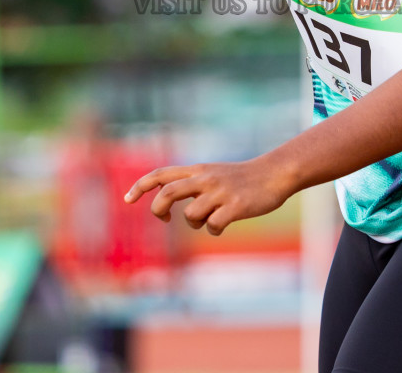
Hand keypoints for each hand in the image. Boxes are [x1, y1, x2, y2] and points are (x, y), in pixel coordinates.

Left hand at [124, 159, 295, 235]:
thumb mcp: (213, 174)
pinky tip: (225, 223)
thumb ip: (191, 184)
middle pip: (168, 193)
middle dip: (158, 210)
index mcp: (198, 170)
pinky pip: (212, 226)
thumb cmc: (242, 179)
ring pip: (191, 215)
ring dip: (196, 223)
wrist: (274, 174)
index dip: (140, 186)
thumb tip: (166, 202)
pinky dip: (214, 230)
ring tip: (211, 217)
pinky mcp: (234, 206)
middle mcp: (205, 178)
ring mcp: (219, 192)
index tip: (126, 200)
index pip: (161, 174)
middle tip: (164, 219)